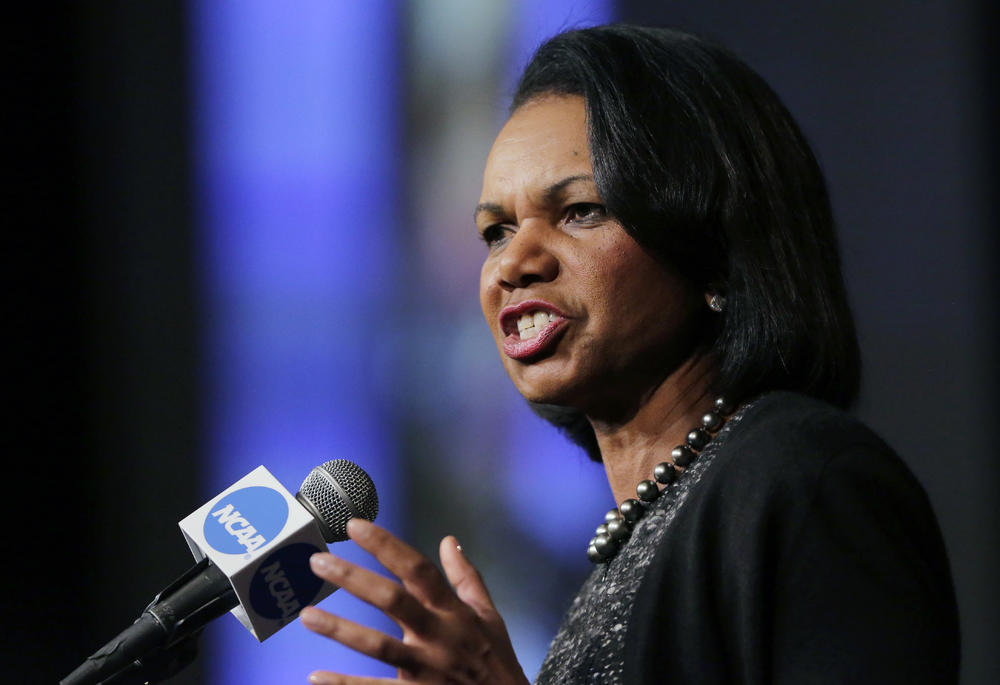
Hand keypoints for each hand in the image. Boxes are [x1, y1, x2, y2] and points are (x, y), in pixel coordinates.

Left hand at [300, 518, 529, 684]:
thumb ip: (466, 577)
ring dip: (340, 630)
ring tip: (305, 615)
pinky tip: (316, 675)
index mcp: (453, 612)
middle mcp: (438, 637)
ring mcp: (424, 670)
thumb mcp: (489, 615)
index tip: (355, 526)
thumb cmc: (496, 660)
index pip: (417, 569)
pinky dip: (344, 684)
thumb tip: (449, 540)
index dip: (386, 546)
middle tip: (317, 562)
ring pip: (377, 647)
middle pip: (392, 601)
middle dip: (353, 579)